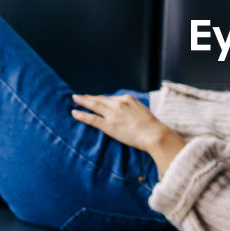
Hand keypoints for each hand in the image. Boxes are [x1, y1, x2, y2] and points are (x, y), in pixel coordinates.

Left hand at [71, 93, 186, 172]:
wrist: (154, 134)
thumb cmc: (152, 126)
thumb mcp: (142, 111)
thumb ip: (132, 109)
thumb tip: (128, 114)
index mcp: (128, 99)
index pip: (111, 98)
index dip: (101, 99)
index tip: (96, 99)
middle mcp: (119, 103)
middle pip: (100, 99)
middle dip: (89, 97)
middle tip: (79, 95)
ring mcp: (113, 113)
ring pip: (94, 105)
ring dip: (83, 101)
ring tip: (75, 99)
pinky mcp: (109, 125)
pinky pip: (92, 118)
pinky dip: (82, 115)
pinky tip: (74, 113)